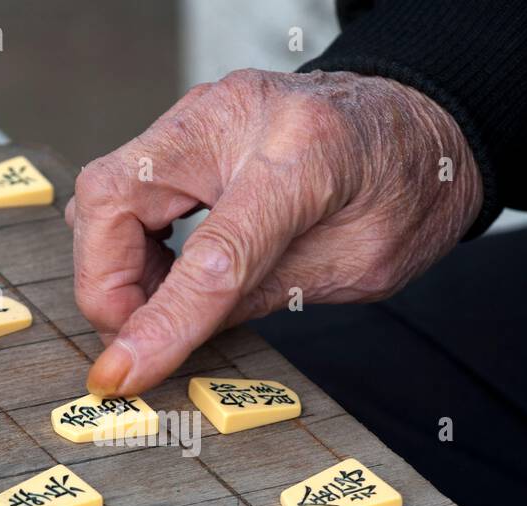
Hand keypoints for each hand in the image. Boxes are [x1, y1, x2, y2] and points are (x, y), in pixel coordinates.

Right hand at [66, 68, 483, 395]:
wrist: (422, 126)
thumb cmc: (404, 191)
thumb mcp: (353, 268)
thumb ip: (256, 297)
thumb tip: (169, 339)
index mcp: (306, 157)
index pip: (212, 253)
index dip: (160, 322)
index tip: (122, 374)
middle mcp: (239, 116)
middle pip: (115, 196)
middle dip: (106, 283)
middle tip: (136, 337)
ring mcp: (204, 111)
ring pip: (104, 190)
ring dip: (114, 265)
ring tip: (162, 304)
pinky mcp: (187, 123)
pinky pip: (123, 184)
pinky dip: (125, 240)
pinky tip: (166, 271)